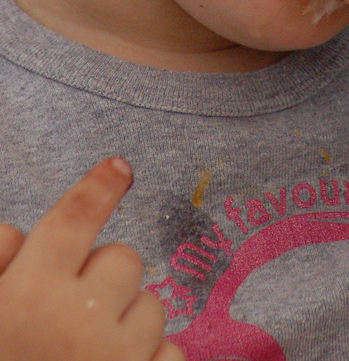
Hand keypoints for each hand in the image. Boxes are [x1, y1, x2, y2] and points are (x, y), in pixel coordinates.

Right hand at [0, 158, 183, 360]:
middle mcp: (80, 321)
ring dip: (128, 322)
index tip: (120, 168)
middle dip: (104, 277)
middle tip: (71, 314)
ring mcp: (120, 358)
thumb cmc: (1, 360)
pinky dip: (151, 358)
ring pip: (152, 306)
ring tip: (89, 355)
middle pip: (124, 259)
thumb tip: (21, 233)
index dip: (99, 188)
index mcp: (31, 295)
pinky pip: (171, 350)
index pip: (74, 218)